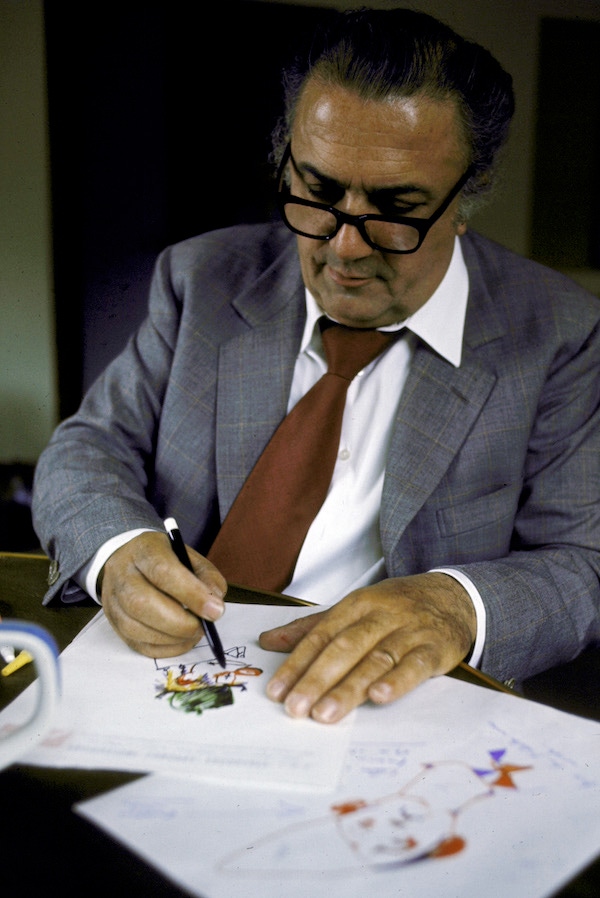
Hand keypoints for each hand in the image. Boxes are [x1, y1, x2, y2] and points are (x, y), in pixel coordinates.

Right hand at [99, 531, 226, 657]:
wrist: (128, 560)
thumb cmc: (164, 560)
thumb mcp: (189, 557)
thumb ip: (206, 577)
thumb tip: (214, 605)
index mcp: (144, 550)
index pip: (163, 572)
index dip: (191, 594)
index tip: (215, 611)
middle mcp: (121, 574)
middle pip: (142, 603)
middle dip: (179, 623)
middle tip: (203, 627)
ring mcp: (113, 600)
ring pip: (136, 628)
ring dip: (172, 638)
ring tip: (193, 633)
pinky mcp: (114, 623)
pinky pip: (137, 644)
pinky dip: (164, 649)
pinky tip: (181, 641)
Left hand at [258, 573, 476, 722]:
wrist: (454, 596)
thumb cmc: (396, 607)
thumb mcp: (355, 609)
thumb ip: (313, 627)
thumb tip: (268, 641)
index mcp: (357, 604)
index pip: (321, 635)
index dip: (297, 663)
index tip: (277, 691)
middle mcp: (380, 616)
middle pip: (344, 648)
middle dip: (317, 679)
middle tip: (295, 708)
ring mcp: (409, 631)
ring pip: (375, 660)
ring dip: (349, 688)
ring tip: (325, 714)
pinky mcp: (434, 648)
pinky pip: (415, 665)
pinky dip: (398, 681)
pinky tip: (379, 697)